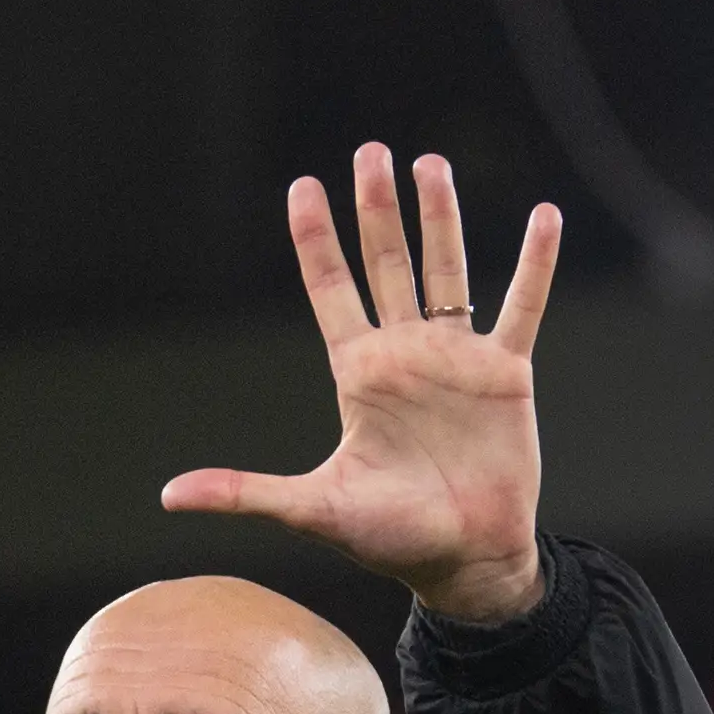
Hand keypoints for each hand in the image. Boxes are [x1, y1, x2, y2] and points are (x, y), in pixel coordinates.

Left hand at [163, 145, 560, 622]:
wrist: (464, 561)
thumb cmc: (390, 538)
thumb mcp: (312, 509)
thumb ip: (244, 492)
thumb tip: (167, 496)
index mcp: (359, 374)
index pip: (331, 290)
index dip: (316, 239)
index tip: (303, 186)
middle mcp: (405, 355)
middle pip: (387, 264)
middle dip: (377, 209)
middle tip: (370, 152)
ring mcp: (456, 360)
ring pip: (448, 270)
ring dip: (441, 218)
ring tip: (431, 163)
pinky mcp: (505, 375)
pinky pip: (523, 307)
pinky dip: (535, 265)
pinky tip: (545, 218)